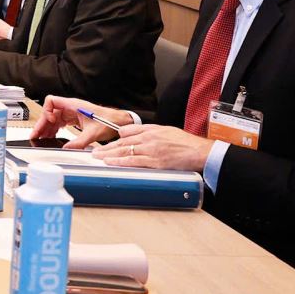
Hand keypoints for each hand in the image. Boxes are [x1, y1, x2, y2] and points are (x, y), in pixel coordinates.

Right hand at [33, 95, 130, 148]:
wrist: (118, 122)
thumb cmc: (109, 121)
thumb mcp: (93, 133)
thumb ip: (79, 142)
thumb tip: (66, 149)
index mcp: (73, 105)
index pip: (51, 101)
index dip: (47, 111)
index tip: (49, 122)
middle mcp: (70, 107)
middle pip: (49, 112)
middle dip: (42, 123)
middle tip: (36, 135)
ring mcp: (72, 112)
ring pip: (53, 118)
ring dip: (47, 128)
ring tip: (41, 138)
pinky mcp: (74, 118)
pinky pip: (59, 122)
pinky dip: (54, 129)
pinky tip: (51, 136)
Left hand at [93, 123, 211, 171]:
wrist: (200, 152)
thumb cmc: (186, 143)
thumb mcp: (166, 131)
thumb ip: (149, 132)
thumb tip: (132, 134)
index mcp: (152, 130)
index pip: (128, 132)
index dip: (114, 139)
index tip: (105, 142)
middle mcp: (149, 139)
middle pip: (123, 142)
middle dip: (106, 147)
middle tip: (94, 151)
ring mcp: (151, 150)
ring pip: (125, 151)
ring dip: (109, 154)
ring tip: (97, 157)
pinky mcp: (155, 162)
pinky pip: (134, 161)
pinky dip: (120, 161)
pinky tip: (110, 162)